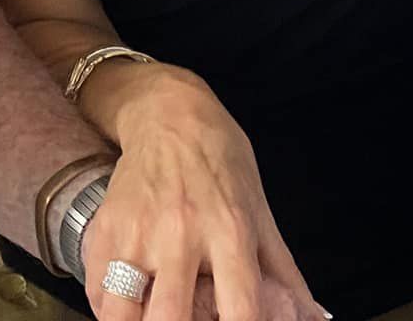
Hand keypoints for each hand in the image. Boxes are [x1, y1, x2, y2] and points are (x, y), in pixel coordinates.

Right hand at [78, 70, 324, 320]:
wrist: (168, 113)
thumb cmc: (221, 163)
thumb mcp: (260, 210)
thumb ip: (283, 270)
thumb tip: (313, 316)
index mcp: (231, 232)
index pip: (241, 309)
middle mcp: (183, 234)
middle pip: (171, 320)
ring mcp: (139, 232)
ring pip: (123, 315)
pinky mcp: (106, 228)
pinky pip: (98, 293)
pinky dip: (108, 310)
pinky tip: (126, 310)